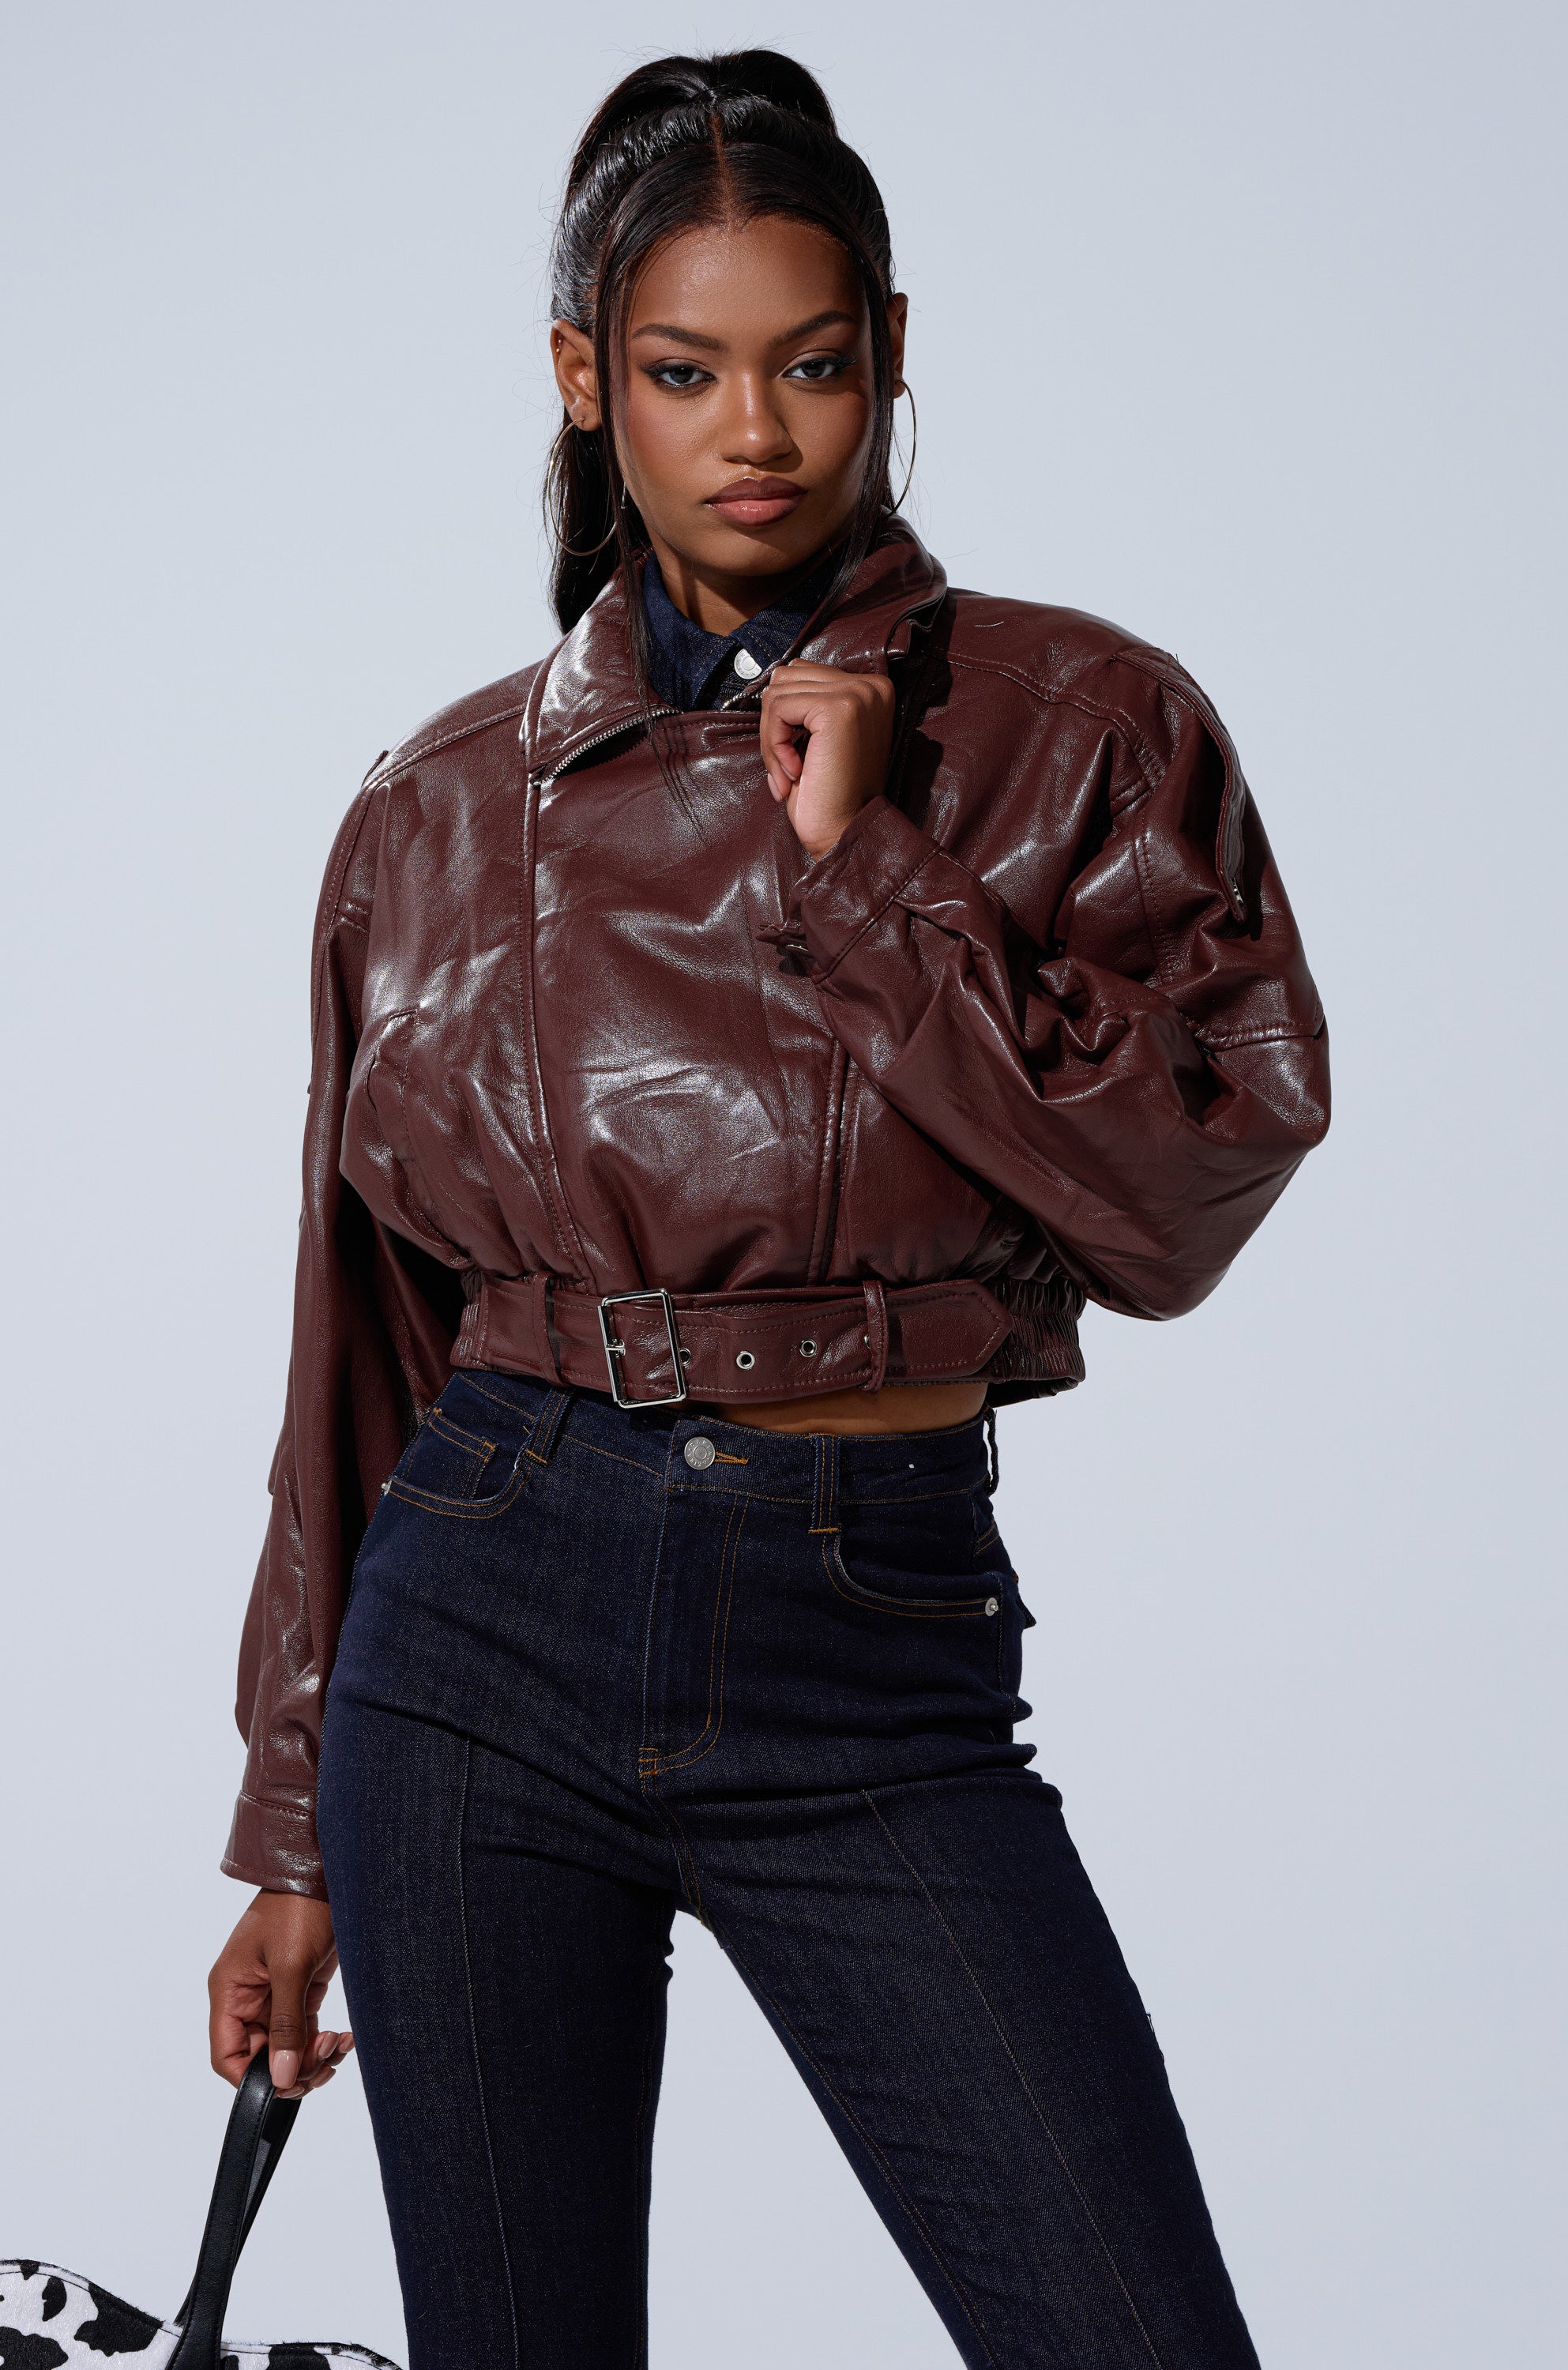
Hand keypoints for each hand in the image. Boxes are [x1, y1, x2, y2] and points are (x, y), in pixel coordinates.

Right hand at [208, 1890, 352, 2099]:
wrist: (324, 1871)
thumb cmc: (298, 1906)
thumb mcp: (291, 1966)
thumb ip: (285, 2025)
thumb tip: (282, 2078)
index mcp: (230, 1992)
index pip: (227, 2056)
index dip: (252, 2079)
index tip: (287, 2082)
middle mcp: (247, 1998)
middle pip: (260, 2059)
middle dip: (293, 2068)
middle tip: (325, 2055)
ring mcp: (274, 1996)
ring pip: (286, 2049)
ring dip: (312, 2057)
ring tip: (339, 2043)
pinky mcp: (299, 1990)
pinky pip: (304, 2032)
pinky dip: (322, 2042)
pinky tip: (344, 2038)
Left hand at [759, 661, 895, 861]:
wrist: (845, 831)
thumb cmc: (829, 794)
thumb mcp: (819, 737)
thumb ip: (807, 702)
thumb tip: (772, 680)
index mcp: (871, 689)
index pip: (803, 673)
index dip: (785, 716)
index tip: (793, 757)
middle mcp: (870, 685)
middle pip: (788, 677)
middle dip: (774, 724)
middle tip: (786, 767)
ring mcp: (857, 693)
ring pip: (779, 691)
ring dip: (772, 737)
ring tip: (789, 771)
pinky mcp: (838, 708)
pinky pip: (779, 708)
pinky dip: (774, 744)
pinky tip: (795, 771)